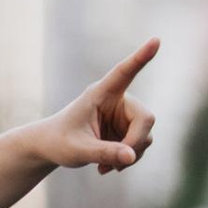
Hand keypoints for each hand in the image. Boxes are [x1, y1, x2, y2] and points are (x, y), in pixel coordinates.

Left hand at [31, 41, 157, 177]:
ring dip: (131, 154)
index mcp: (100, 93)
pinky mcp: (127, 129)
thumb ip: (104, 153)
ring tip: (107, 167)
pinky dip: (129, 158)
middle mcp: (117, 100)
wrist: (51, 148)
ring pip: (146, 134)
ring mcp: (124, 115)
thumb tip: (130, 157)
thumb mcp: (78, 150)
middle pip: (145, 118)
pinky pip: (141, 144)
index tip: (156, 40)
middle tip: (121, 163)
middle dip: (135, 142)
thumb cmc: (59, 142)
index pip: (123, 73)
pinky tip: (109, 167)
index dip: (141, 58)